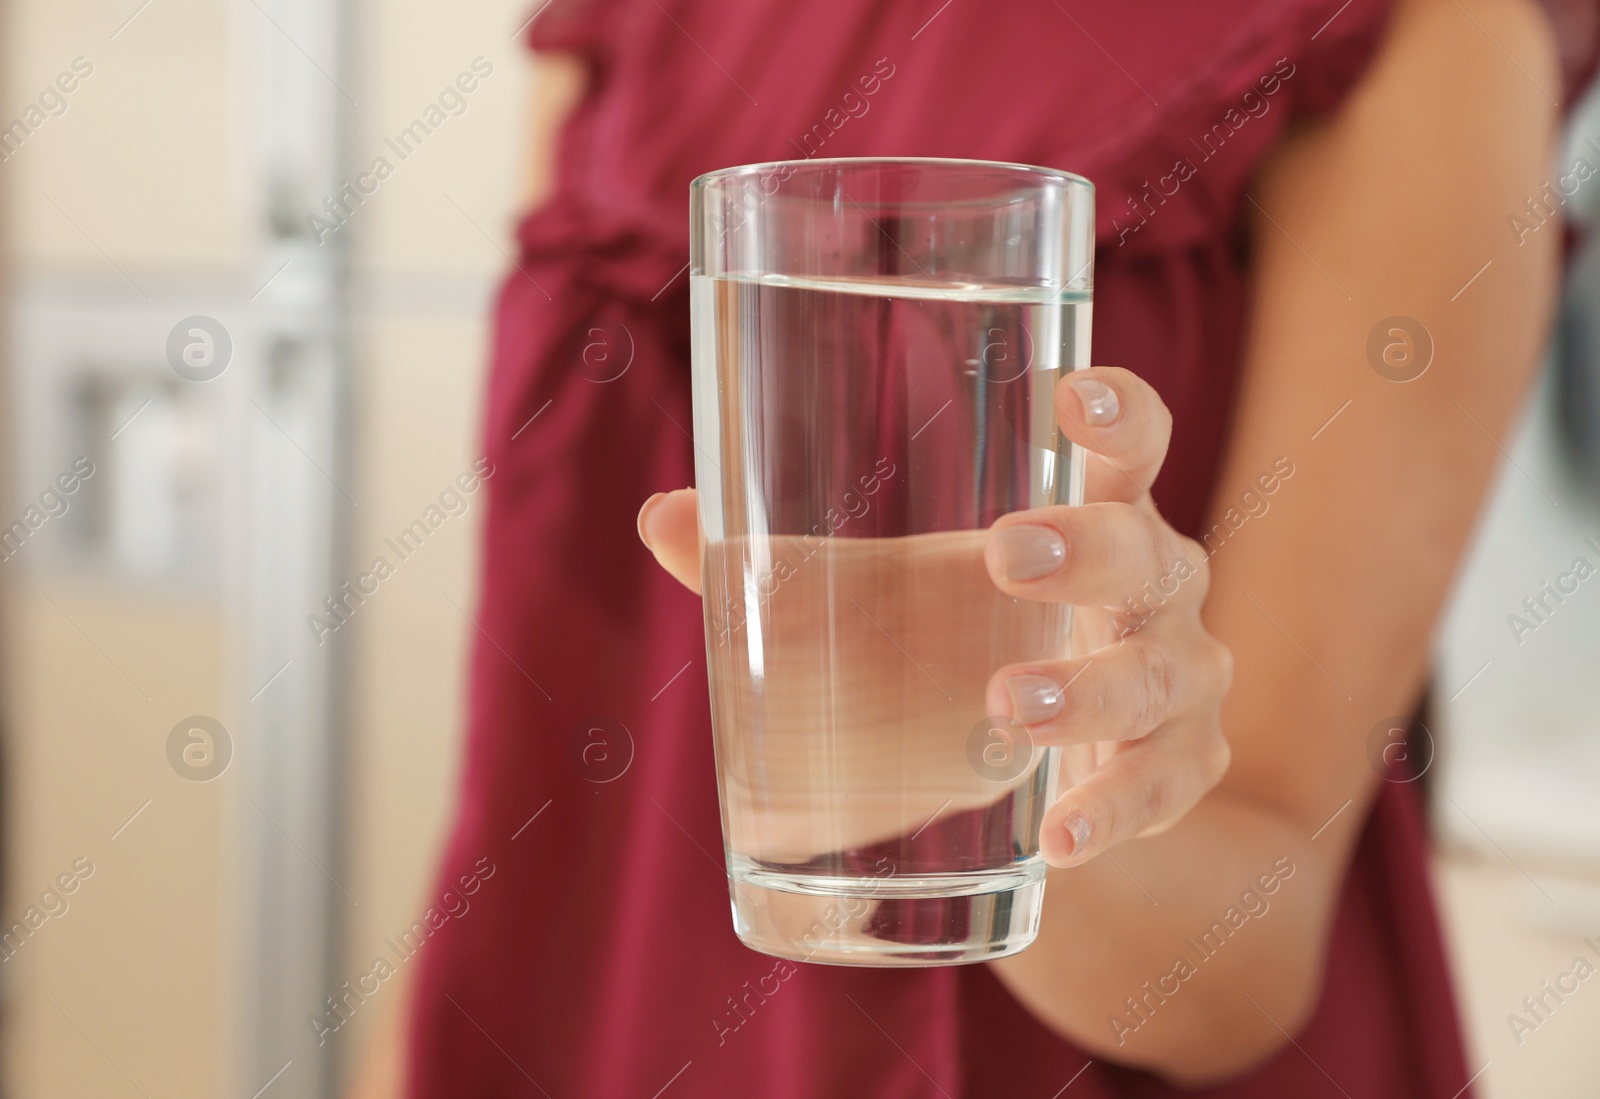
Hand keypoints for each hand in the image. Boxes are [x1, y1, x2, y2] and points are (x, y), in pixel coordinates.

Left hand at [638, 367, 1232, 868]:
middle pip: (1148, 553)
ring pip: (1162, 676)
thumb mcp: (891, 599)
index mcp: (1094, 519)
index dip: (1121, 413)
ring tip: (1009, 706)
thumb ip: (786, 563)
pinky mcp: (1177, 768)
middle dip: (1086, 550)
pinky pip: (1160, 789)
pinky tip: (1062, 837)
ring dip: (1092, 690)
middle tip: (1003, 556)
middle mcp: (1154, 589)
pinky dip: (1116, 813)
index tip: (1075, 392)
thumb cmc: (971, 647)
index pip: (1132, 449)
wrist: (1056, 780)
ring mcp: (1178, 680)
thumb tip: (661, 517)